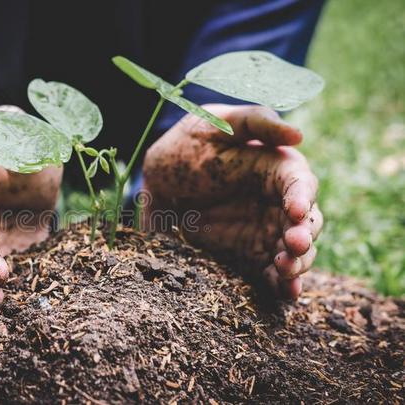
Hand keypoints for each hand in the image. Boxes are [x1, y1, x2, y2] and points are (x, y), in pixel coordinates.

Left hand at [142, 104, 321, 298]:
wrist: (161, 177)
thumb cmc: (192, 141)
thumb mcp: (218, 123)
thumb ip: (256, 122)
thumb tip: (298, 135)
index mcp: (276, 168)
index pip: (299, 183)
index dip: (302, 197)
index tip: (295, 211)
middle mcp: (277, 202)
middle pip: (306, 222)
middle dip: (304, 236)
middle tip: (293, 245)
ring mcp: (265, 230)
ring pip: (294, 251)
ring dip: (296, 263)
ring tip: (285, 271)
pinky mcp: (249, 254)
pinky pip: (270, 272)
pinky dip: (281, 285)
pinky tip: (287, 294)